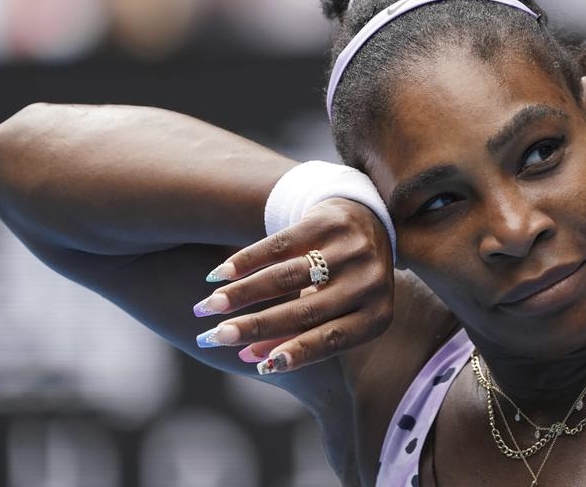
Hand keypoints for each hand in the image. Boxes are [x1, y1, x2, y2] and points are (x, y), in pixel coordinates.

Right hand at [192, 198, 394, 373]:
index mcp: (377, 314)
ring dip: (243, 293)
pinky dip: (247, 260)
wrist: (369, 219)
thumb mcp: (337, 313)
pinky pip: (280, 244)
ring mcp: (351, 249)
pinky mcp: (328, 221)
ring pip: (287, 276)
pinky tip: (219, 274)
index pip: (333, 338)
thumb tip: (251, 359)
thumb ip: (300, 335)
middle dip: (255, 326)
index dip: (297, 352)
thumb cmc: (347, 282)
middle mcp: (369, 281)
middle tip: (215, 337)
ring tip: (209, 306)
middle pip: (305, 310)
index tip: (259, 366)